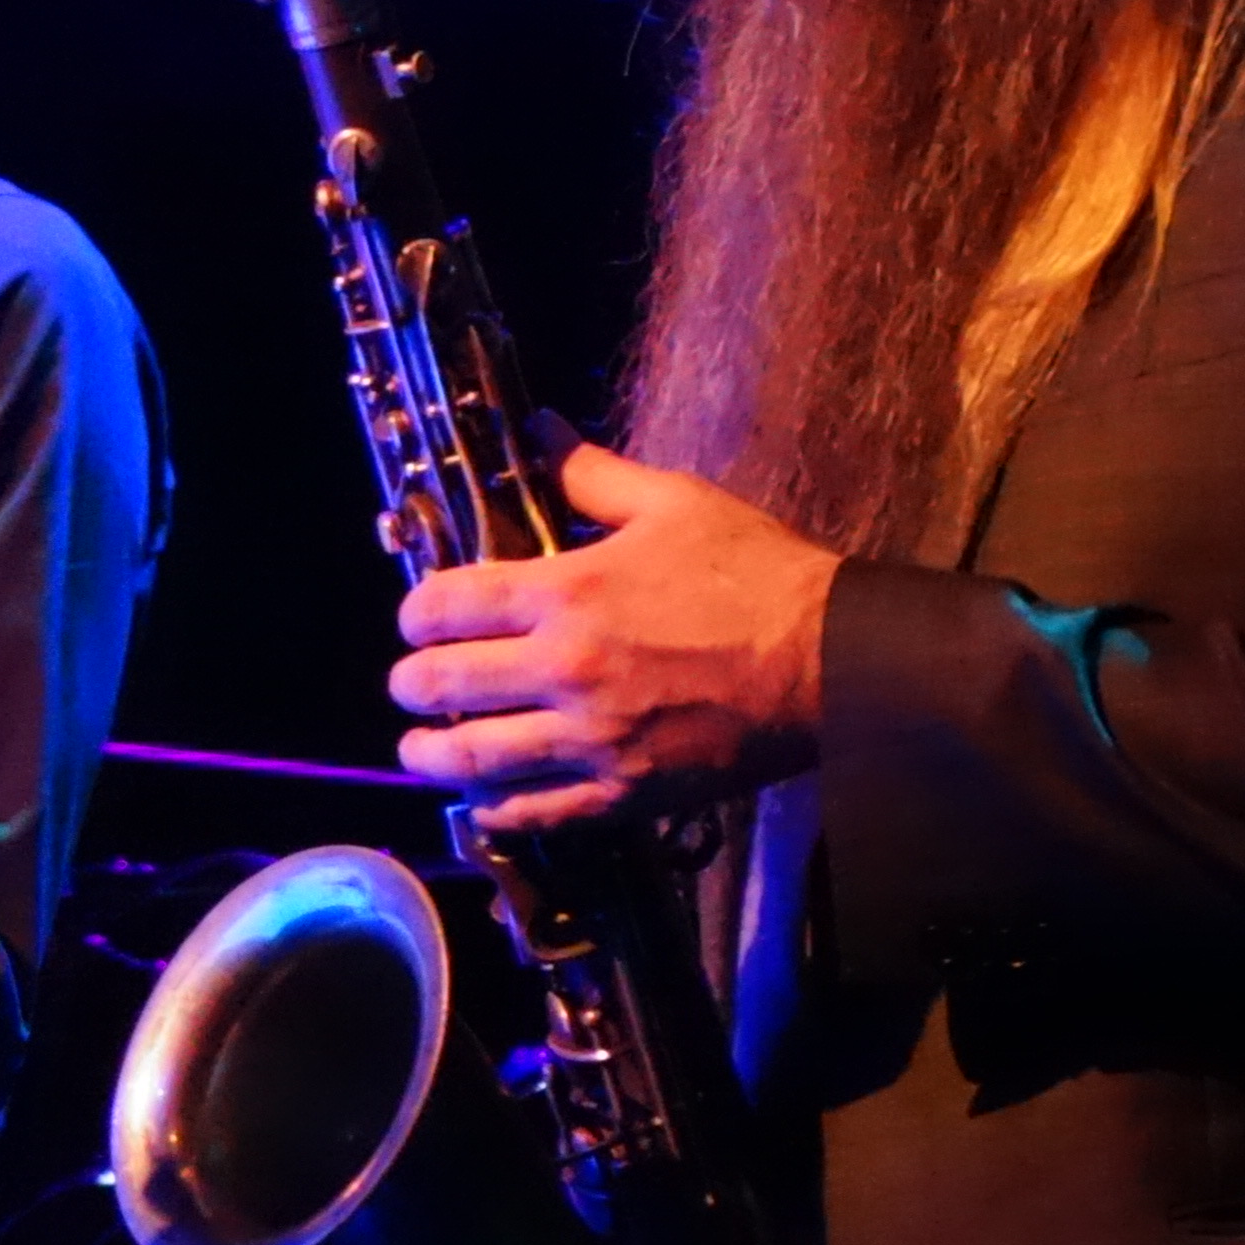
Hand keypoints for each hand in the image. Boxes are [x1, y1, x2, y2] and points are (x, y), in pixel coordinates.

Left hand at [391, 441, 836, 832]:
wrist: (834, 659)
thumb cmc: (758, 574)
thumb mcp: (673, 502)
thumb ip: (590, 473)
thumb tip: (538, 430)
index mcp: (567, 592)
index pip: (442, 605)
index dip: (414, 613)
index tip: (418, 619)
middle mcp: (566, 669)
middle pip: (440, 685)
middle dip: (410, 683)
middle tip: (411, 682)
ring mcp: (592, 739)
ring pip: (470, 759)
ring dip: (431, 753)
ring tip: (422, 747)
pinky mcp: (623, 792)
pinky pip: (532, 814)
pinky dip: (493, 810)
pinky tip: (482, 799)